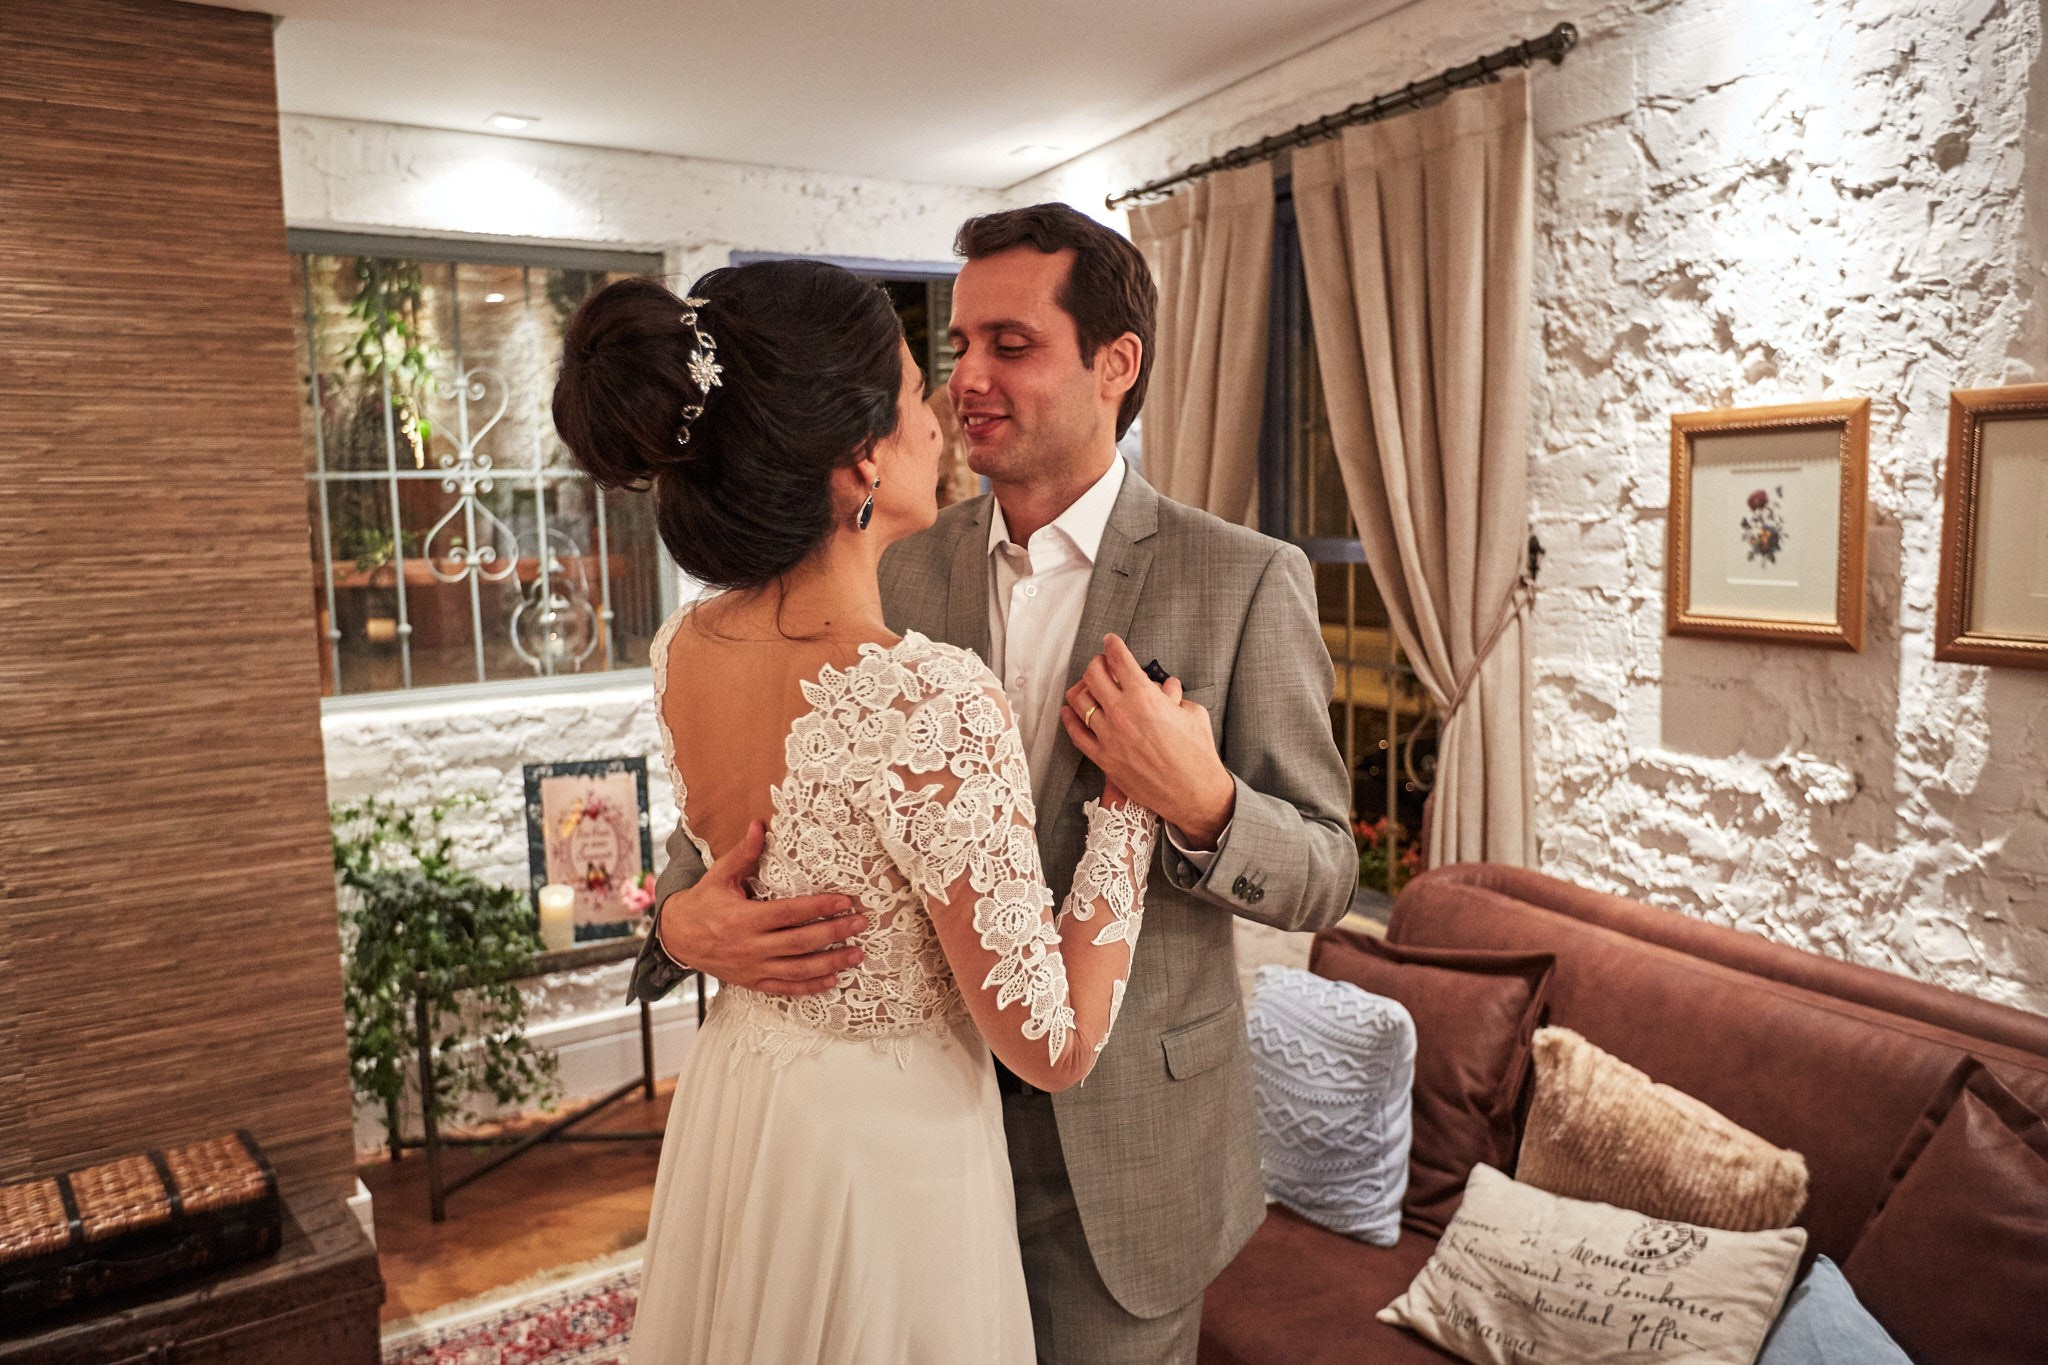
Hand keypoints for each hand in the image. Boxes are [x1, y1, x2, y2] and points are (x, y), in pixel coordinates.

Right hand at [658, 821, 867, 995]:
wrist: (676, 938)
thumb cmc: (702, 903)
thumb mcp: (718, 876)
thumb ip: (742, 854)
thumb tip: (759, 824)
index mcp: (743, 918)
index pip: (789, 913)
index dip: (819, 907)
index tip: (845, 901)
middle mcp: (750, 946)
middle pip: (800, 942)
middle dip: (834, 933)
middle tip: (860, 922)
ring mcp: (752, 968)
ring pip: (798, 969)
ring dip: (831, 963)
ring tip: (857, 954)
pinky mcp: (752, 982)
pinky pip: (785, 988)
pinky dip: (810, 987)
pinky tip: (833, 979)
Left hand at [1060, 634, 1235, 847]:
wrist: (1193, 793)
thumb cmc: (1198, 753)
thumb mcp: (1192, 713)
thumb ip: (1175, 696)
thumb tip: (1166, 687)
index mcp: (1145, 697)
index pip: (1119, 660)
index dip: (1112, 645)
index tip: (1110, 641)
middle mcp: (1122, 713)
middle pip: (1093, 675)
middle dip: (1096, 663)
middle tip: (1101, 663)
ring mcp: (1109, 736)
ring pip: (1079, 701)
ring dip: (1081, 688)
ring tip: (1087, 686)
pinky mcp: (1103, 758)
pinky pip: (1076, 734)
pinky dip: (1070, 719)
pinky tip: (1069, 712)